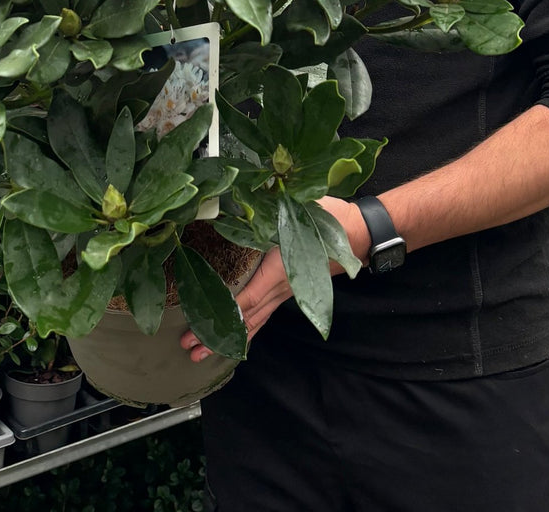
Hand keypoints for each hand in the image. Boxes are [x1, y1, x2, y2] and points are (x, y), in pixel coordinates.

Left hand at [179, 196, 368, 362]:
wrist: (358, 233)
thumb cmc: (330, 219)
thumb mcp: (300, 209)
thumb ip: (272, 207)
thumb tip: (242, 195)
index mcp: (280, 268)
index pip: (249, 296)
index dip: (226, 312)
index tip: (202, 325)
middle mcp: (281, 287)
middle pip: (247, 317)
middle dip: (217, 334)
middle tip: (190, 348)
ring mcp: (286, 292)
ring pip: (255, 321)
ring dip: (230, 338)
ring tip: (203, 352)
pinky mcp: (290, 291)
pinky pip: (266, 315)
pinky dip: (249, 329)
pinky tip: (236, 340)